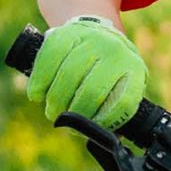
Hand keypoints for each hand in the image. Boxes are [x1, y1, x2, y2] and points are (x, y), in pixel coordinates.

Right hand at [26, 15, 146, 129]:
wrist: (97, 30)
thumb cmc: (110, 69)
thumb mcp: (123, 84)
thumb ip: (117, 108)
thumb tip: (112, 141)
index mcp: (133, 69)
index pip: (123, 102)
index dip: (104, 122)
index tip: (91, 129)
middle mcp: (114, 51)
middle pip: (91, 91)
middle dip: (74, 113)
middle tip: (64, 120)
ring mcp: (90, 39)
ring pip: (68, 76)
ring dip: (55, 100)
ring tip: (52, 110)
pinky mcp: (64, 34)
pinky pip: (48, 60)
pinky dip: (39, 81)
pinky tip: (36, 95)